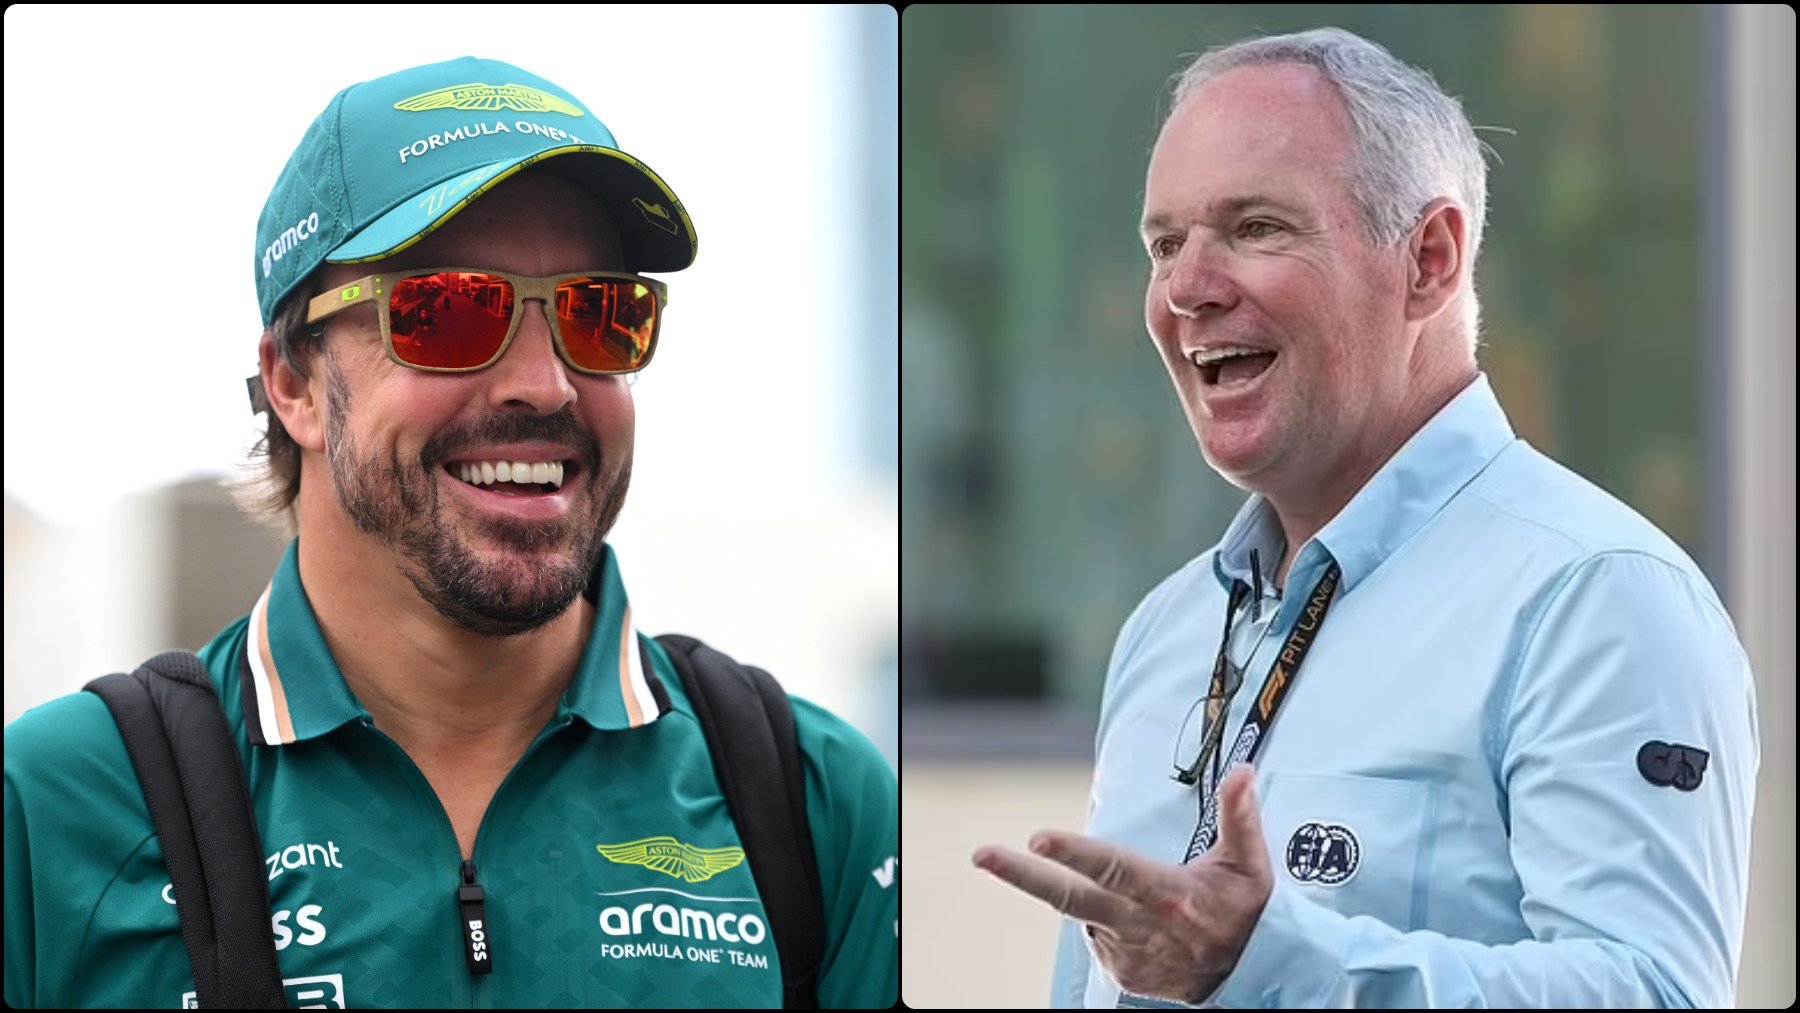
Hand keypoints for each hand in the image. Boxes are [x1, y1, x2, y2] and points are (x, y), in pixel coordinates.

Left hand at [971, 765, 1272, 1004]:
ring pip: (1084, 911)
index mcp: (1166, 894)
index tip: (1037, 839)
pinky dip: (1107, 919)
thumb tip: (1242, 771)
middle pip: (1069, 898)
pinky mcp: (1121, 974)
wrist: (1254, 975)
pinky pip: (1097, 934)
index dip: (1074, 854)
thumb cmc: (1247, 912)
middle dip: (1021, 875)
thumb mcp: (1250, 865)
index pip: (1113, 868)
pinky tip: (1139, 918)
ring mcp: (1126, 954)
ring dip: (1092, 894)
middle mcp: (1140, 927)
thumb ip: (1241, 816)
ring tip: (1142, 897)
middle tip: (981, 855)